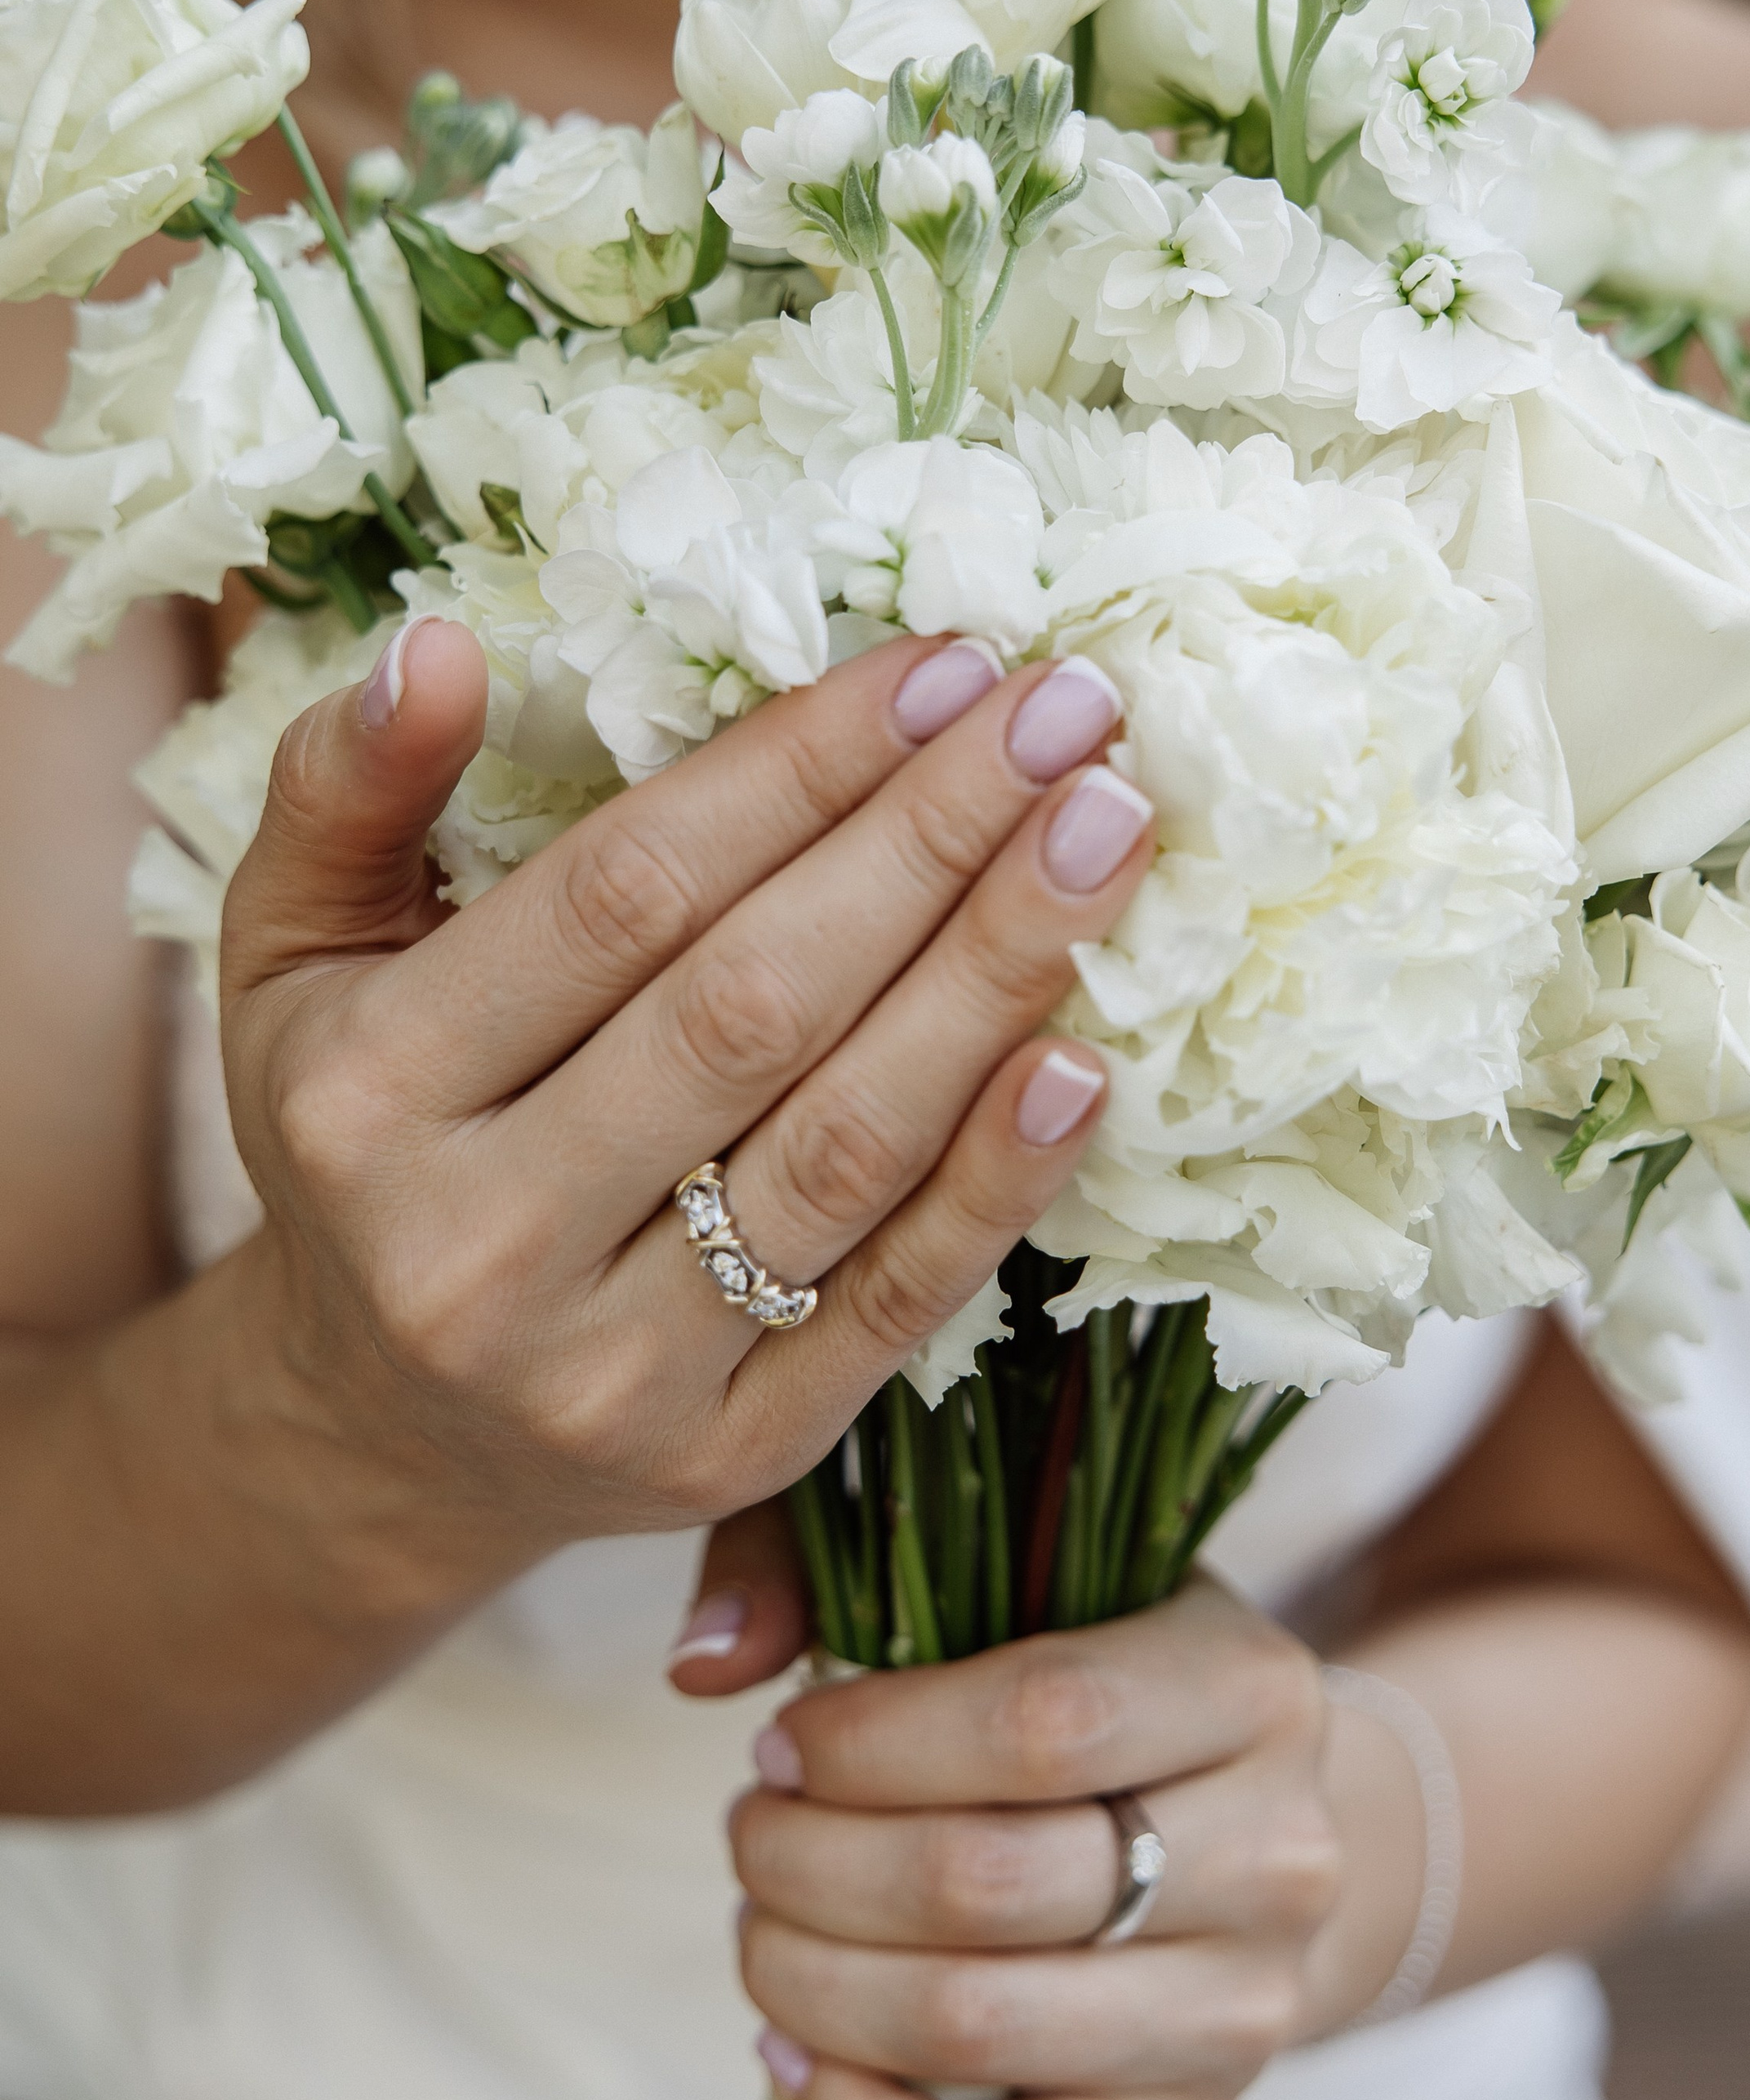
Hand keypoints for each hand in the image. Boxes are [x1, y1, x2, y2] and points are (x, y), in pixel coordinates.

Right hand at [216, 622, 1151, 1588]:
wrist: (383, 1430)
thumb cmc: (366, 1139)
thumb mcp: (291, 959)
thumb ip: (345, 796)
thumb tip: (443, 646)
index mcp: (367, 1096)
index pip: (624, 898)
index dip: (797, 768)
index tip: (943, 664)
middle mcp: (479, 1247)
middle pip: (754, 1008)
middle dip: (931, 841)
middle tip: (1069, 716)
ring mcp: (613, 1372)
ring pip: (844, 1147)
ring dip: (995, 976)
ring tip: (1110, 834)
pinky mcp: (735, 1453)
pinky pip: (895, 1301)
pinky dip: (1000, 1179)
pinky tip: (1084, 1057)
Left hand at [680, 1519, 1427, 2099]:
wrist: (1257, 1835)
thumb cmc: (1106, 1685)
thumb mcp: (1029, 1575)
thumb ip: (845, 1575)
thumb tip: (704, 1666)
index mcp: (1251, 1688)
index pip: (1042, 1721)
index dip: (870, 1740)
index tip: (782, 1741)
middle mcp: (1276, 1859)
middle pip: (986, 1883)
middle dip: (812, 1860)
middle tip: (754, 1828)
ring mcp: (1240, 2017)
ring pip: (974, 2025)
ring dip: (813, 1980)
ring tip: (764, 1923)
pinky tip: (791, 2056)